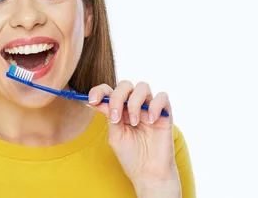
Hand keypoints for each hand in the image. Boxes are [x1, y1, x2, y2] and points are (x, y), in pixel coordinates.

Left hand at [87, 81, 180, 195]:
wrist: (148, 172)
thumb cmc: (131, 155)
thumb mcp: (115, 136)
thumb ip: (109, 116)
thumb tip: (94, 101)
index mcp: (120, 109)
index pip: (109, 90)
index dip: (99, 91)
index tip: (92, 100)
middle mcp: (134, 105)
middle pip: (125, 85)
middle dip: (117, 98)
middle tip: (116, 117)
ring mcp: (149, 107)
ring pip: (142, 87)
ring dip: (134, 103)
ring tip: (134, 122)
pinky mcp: (165, 113)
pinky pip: (162, 97)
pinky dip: (154, 106)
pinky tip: (150, 122)